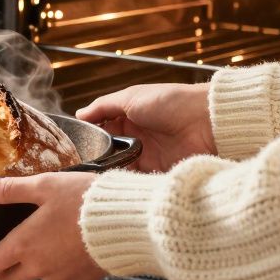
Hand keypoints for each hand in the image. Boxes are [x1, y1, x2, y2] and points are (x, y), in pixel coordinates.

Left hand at [0, 173, 107, 279]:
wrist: (128, 222)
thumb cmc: (85, 200)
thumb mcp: (45, 186)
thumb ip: (11, 190)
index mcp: (25, 244)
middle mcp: (41, 266)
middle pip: (11, 279)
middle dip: (2, 272)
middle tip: (1, 260)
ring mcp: (63, 276)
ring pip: (40, 276)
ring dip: (36, 265)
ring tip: (47, 241)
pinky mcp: (84, 279)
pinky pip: (65, 276)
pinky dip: (62, 264)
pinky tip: (72, 246)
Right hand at [76, 83, 214, 172]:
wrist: (206, 121)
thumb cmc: (171, 102)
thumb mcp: (131, 97)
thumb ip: (104, 106)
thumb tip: (80, 113)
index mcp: (129, 117)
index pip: (102, 130)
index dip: (88, 139)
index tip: (73, 148)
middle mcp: (137, 137)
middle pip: (109, 152)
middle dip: (96, 159)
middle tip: (80, 166)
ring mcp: (148, 156)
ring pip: (120, 168)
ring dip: (109, 171)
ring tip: (93, 175)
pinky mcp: (159, 172)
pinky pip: (137, 180)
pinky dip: (127, 182)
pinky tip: (115, 182)